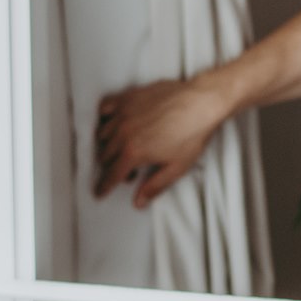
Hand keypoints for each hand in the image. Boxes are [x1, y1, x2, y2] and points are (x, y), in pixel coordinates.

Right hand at [93, 77, 230, 206]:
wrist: (201, 103)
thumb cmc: (192, 134)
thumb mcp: (176, 168)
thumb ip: (154, 186)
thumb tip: (139, 202)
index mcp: (133, 152)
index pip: (111, 175)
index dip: (104, 186)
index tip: (99, 192)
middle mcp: (123, 133)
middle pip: (104, 156)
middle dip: (112, 167)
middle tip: (129, 170)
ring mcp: (124, 113)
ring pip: (102, 134)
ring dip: (109, 145)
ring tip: (125, 148)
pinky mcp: (128, 97)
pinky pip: (105, 107)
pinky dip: (104, 116)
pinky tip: (112, 122)